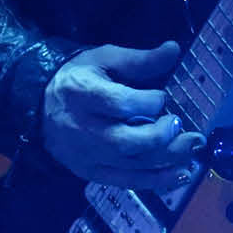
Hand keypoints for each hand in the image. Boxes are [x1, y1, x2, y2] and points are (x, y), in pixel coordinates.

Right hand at [40, 41, 204, 187]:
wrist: (39, 106)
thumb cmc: (78, 78)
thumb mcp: (104, 59)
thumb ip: (139, 60)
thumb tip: (174, 49)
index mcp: (82, 94)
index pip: (119, 103)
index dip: (148, 102)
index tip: (162, 96)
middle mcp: (83, 129)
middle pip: (126, 141)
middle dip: (161, 137)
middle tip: (185, 128)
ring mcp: (87, 155)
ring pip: (131, 165)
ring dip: (168, 160)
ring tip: (193, 148)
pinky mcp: (92, 173)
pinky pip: (127, 182)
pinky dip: (157, 181)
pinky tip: (181, 173)